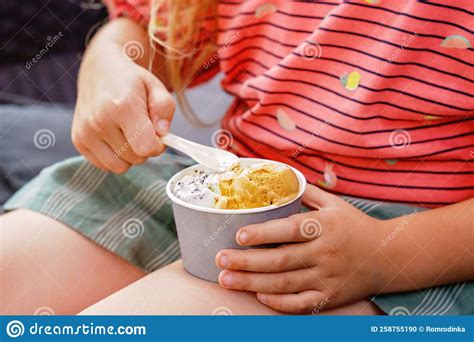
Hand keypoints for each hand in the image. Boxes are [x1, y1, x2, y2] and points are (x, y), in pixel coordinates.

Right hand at [72, 40, 174, 172]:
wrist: (99, 71)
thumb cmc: (131, 82)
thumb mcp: (156, 87)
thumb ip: (165, 110)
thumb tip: (162, 134)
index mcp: (122, 106)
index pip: (146, 147)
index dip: (158, 145)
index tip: (157, 134)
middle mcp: (100, 121)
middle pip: (136, 158)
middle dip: (144, 147)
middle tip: (141, 127)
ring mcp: (86, 133)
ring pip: (120, 166)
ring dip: (129, 155)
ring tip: (128, 132)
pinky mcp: (78, 141)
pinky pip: (106, 165)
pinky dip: (115, 156)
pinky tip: (115, 136)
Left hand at [215, 184, 386, 313]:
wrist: (388, 257)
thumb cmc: (355, 226)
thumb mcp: (334, 204)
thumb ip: (305, 193)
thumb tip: (276, 178)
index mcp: (325, 226)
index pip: (290, 230)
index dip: (264, 233)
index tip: (239, 235)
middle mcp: (325, 253)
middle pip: (281, 260)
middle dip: (247, 262)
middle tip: (220, 259)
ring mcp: (328, 278)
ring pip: (284, 284)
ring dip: (252, 283)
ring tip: (226, 279)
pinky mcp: (330, 297)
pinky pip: (301, 304)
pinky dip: (278, 302)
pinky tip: (258, 295)